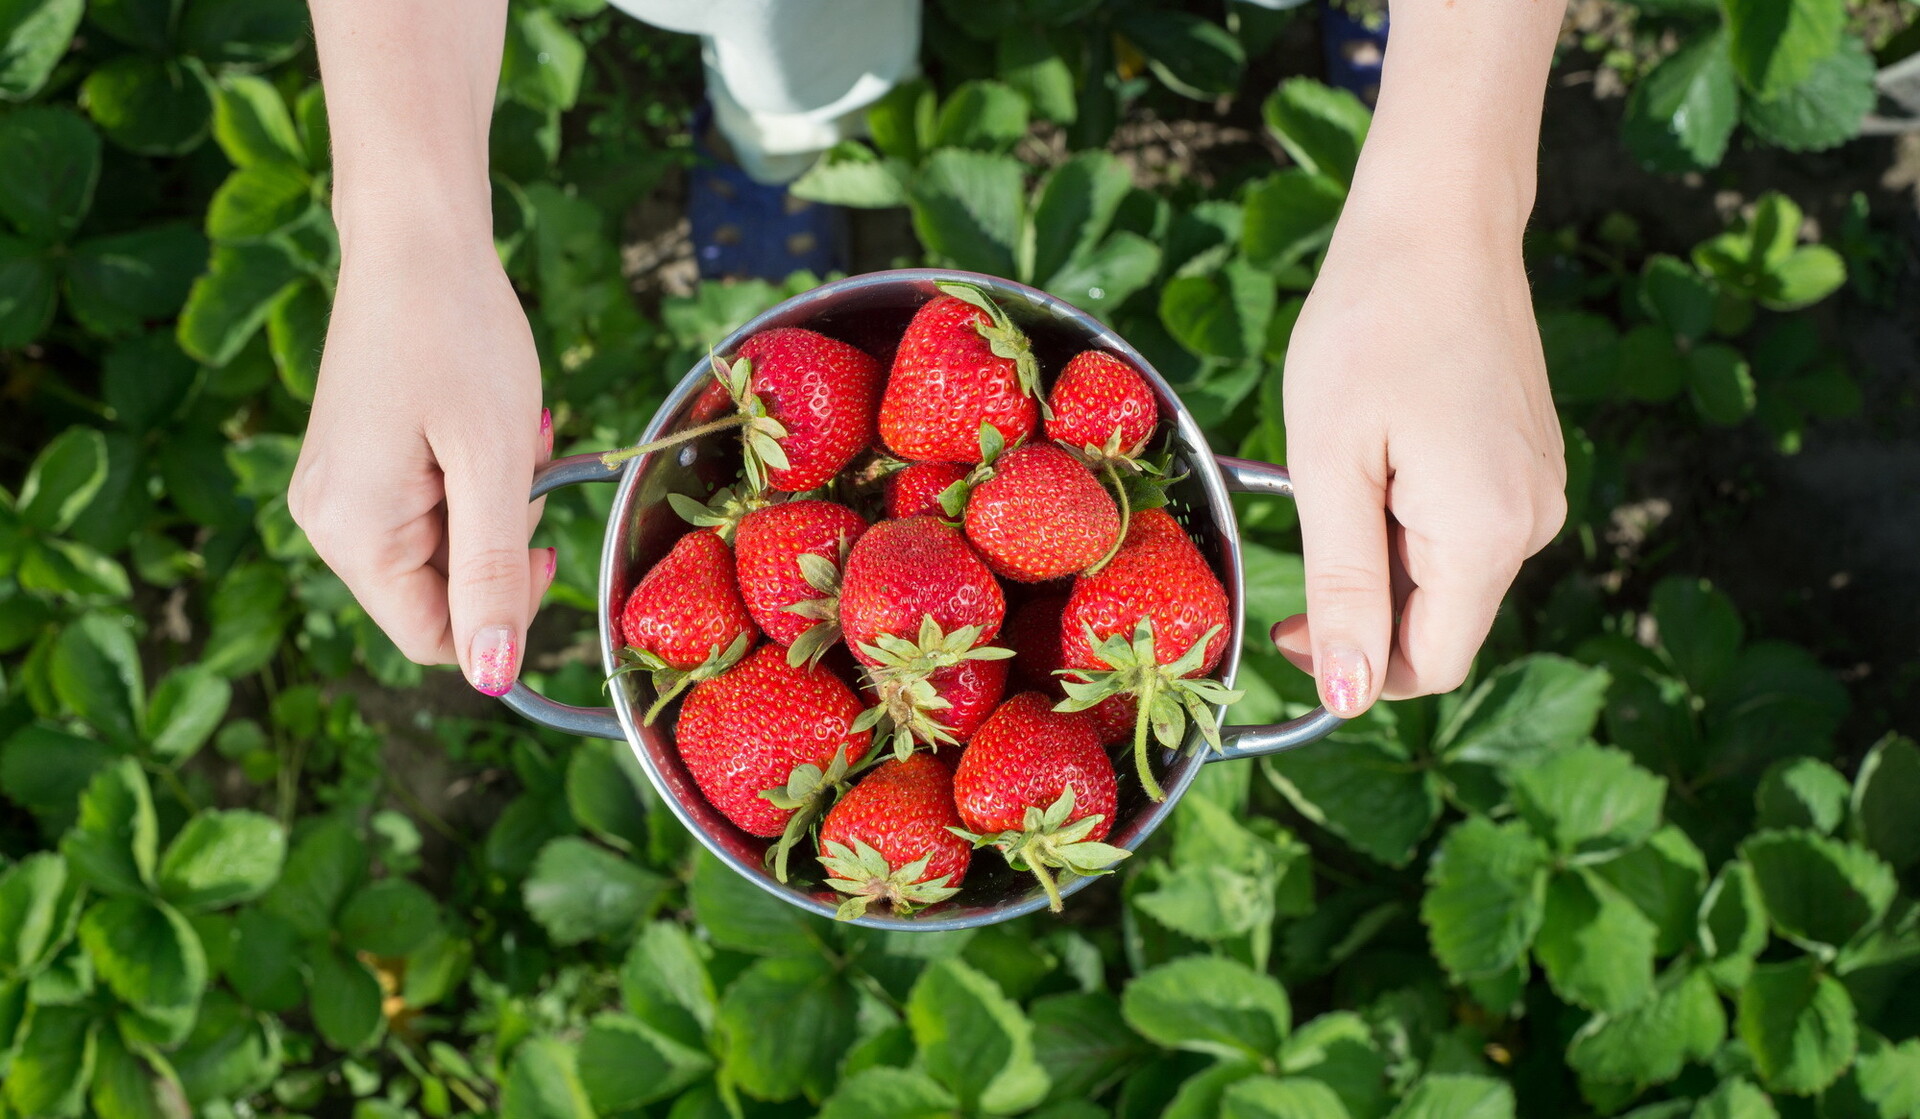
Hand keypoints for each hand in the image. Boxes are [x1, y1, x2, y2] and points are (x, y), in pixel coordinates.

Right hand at [290, 229, 553, 694]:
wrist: (417, 237)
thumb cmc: (460, 338)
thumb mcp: (496, 465)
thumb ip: (493, 575)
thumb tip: (495, 679)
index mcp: (353, 534)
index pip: (433, 639)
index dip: (502, 613)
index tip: (543, 540)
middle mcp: (327, 522)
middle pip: (436, 594)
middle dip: (499, 540)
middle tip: (523, 461)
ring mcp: (337, 489)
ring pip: (441, 546)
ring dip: (494, 501)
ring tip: (508, 429)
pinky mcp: (357, 461)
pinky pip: (429, 504)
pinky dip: (474, 474)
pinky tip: (488, 420)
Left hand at [1273, 198, 1566, 717]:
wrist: (1439, 220)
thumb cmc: (1369, 328)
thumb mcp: (1330, 466)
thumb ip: (1343, 589)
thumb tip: (1347, 698)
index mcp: (1489, 536)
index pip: (1431, 665)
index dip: (1354, 670)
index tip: (1286, 625)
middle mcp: (1535, 523)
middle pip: (1441, 623)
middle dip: (1364, 603)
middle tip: (1306, 514)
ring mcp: (1541, 490)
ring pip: (1448, 575)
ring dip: (1383, 553)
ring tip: (1346, 463)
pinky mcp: (1530, 460)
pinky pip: (1464, 527)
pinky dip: (1409, 515)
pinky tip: (1381, 448)